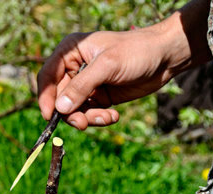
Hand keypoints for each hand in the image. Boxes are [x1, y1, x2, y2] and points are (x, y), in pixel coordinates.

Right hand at [37, 0, 209, 129]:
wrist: (166, 57)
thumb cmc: (137, 51)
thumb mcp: (107, 66)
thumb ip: (82, 87)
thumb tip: (60, 108)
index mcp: (70, 52)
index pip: (48, 77)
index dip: (45, 98)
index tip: (49, 116)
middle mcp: (74, 69)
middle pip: (59, 98)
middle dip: (71, 113)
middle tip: (83, 124)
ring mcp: (86, 85)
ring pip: (74, 110)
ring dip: (88, 118)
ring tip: (106, 117)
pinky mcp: (98, 97)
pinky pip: (89, 114)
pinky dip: (99, 118)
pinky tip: (114, 115)